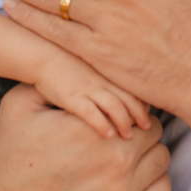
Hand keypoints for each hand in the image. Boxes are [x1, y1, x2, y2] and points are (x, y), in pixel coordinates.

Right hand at [0, 84, 171, 190]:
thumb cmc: (11, 155)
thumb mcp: (19, 105)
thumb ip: (48, 83)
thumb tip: (72, 65)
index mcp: (93, 130)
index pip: (140, 109)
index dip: (133, 109)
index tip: (124, 115)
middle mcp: (114, 161)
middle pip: (155, 134)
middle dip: (143, 131)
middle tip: (129, 133)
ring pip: (161, 163)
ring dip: (150, 156)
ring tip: (132, 154)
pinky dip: (153, 182)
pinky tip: (136, 178)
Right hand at [35, 50, 149, 138]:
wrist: (43, 54)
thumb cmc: (66, 62)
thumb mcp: (92, 66)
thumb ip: (106, 78)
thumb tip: (116, 94)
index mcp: (108, 72)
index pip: (135, 88)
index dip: (144, 103)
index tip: (148, 115)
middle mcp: (103, 80)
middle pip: (130, 98)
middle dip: (141, 115)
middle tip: (148, 128)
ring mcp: (89, 88)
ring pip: (115, 106)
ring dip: (125, 122)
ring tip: (129, 136)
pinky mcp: (73, 97)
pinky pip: (92, 112)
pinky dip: (102, 124)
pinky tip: (108, 135)